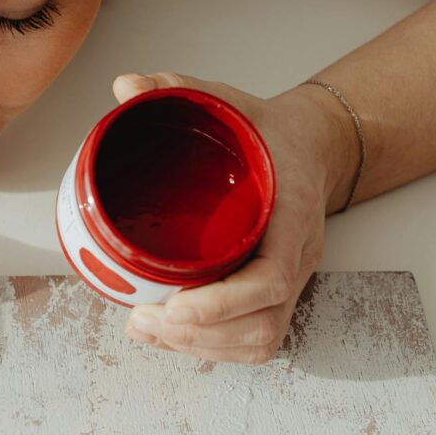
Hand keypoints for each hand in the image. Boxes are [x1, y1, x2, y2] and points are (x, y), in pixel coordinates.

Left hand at [111, 72, 356, 363]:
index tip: (173, 308)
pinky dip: (211, 348)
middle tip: (142, 319)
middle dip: (199, 335)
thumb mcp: (226, 101)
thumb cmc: (265, 131)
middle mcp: (298, 257)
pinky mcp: (276, 295)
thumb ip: (177, 89)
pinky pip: (253, 339)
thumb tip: (125, 86)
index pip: (271, 278)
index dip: (222, 303)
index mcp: (292, 214)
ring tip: (147, 329)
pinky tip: (167, 336)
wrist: (310, 145)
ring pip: (257, 339)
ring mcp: (290, 280)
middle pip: (261, 322)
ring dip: (200, 347)